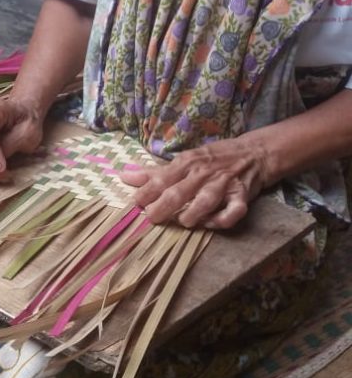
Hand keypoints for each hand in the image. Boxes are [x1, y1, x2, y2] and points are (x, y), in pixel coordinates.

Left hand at [120, 136, 269, 229]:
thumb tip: (123, 176)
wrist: (254, 152)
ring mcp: (224, 183)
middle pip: (180, 190)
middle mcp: (203, 172)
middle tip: (152, 218)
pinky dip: (224, 219)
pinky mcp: (242, 195)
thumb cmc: (213, 158)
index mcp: (187, 162)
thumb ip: (154, 172)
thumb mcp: (184, 160)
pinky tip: (212, 224)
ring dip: (193, 213)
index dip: (147, 192)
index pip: (162, 178)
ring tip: (183, 222)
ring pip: (206, 200)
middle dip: (163, 206)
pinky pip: (234, 210)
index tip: (135, 203)